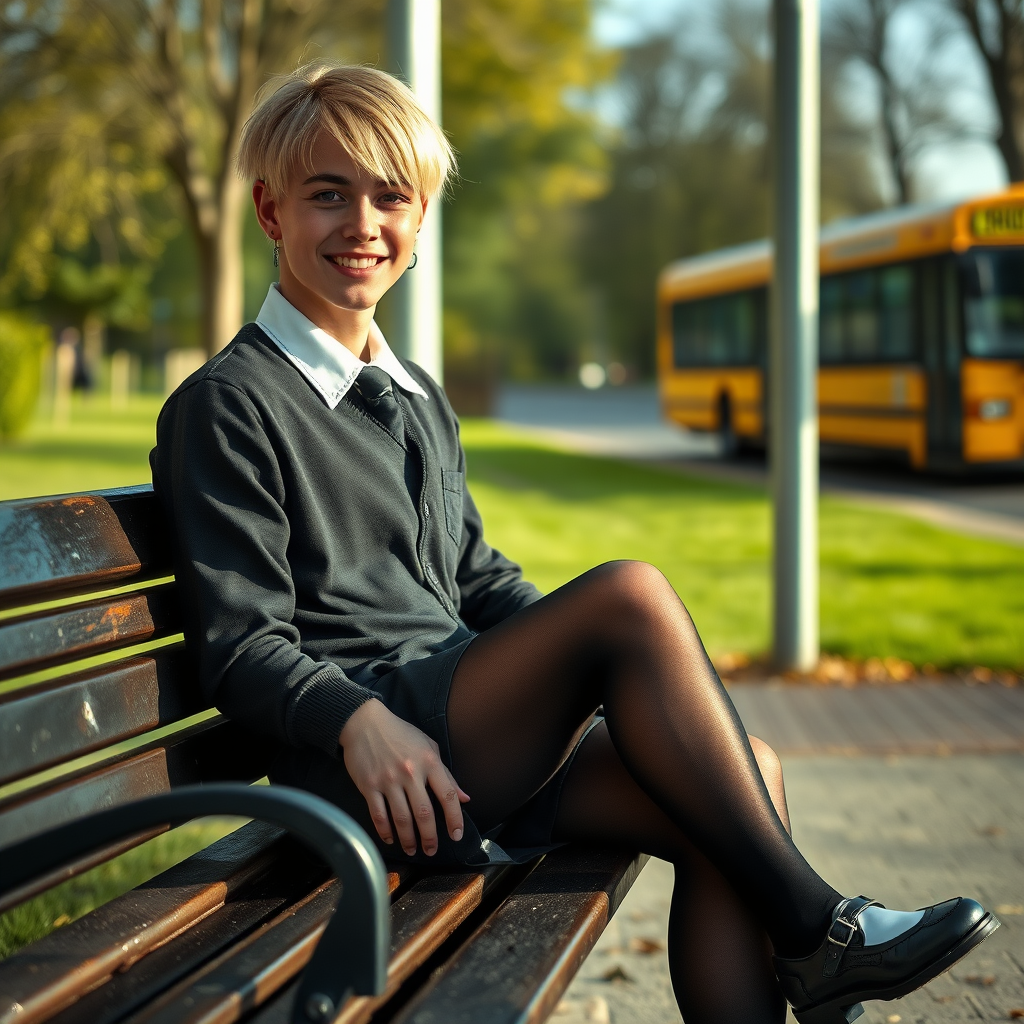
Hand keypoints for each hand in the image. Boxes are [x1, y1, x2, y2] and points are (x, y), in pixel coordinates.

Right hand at [339, 698, 469, 855]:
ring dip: (408, 839)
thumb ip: (446, 774)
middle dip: (430, 837)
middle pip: (424, 813)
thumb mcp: (428, 746)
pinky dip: (385, 831)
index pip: (447, 795)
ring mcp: (388, 780)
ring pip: (402, 819)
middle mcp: (410, 773)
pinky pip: (379, 815)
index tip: (456, 835)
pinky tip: (390, 839)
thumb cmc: (400, 734)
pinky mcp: (369, 786)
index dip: (455, 818)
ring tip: (412, 850)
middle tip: (431, 850)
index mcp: (429, 761)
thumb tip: (465, 798)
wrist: (365, 723)